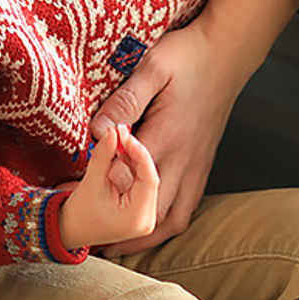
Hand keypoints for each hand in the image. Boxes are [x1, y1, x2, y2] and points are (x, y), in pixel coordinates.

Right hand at [58, 124, 158, 251]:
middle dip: (136, 153)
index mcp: (138, 218)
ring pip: (147, 178)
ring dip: (134, 158)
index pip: (149, 178)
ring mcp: (146, 217)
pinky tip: (121, 153)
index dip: (139, 152)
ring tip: (119, 140)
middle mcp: (147, 220)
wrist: (70, 232)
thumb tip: (113, 131)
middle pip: (150, 177)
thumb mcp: (92, 181)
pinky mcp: (141, 211)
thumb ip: (104, 155)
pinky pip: (142, 183)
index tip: (125, 134)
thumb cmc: (79, 213)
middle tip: (121, 132)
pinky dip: (132, 167)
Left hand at [89, 0, 298, 254]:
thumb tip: (98, 132)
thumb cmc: (188, 55)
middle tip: (86, 234)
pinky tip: (149, 228)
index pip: (128, 177)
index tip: (69, 193)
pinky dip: (166, 226)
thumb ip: (126, 100)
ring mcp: (196, 167)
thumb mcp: (153, 67)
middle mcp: (184, 160)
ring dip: (143, 237)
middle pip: (149, 212)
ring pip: (171, 220)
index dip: (96, 189)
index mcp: (167, 136)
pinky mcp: (203, 166)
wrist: (229, 54)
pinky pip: (186, 210)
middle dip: (116, 228)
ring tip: (114, 245)